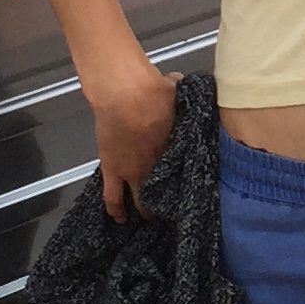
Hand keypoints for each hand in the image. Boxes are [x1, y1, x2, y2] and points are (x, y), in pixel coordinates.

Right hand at [90, 62, 178, 219]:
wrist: (125, 93)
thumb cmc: (155, 92)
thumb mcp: (177, 96)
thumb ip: (180, 96)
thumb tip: (180, 83)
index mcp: (176, 151)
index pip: (185, 174)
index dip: (188, 183)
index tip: (192, 188)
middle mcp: (158, 166)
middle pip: (167, 193)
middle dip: (170, 204)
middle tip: (173, 212)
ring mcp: (134, 171)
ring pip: (141, 202)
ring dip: (145, 211)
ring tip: (147, 219)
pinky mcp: (111, 170)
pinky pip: (112, 197)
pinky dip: (116, 210)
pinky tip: (119, 219)